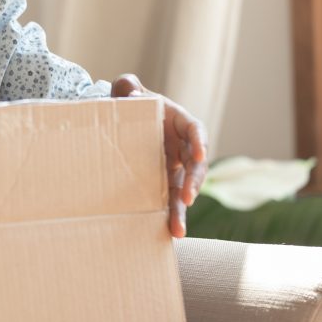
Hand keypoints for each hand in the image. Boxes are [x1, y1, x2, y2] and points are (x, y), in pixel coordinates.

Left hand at [111, 74, 207, 237]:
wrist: (122, 122)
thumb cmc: (130, 104)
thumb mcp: (127, 92)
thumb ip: (128, 87)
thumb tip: (130, 90)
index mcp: (180, 122)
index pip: (196, 131)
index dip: (199, 142)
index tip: (199, 154)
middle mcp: (182, 148)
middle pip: (195, 166)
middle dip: (193, 183)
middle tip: (187, 198)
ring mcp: (175, 168)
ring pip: (184, 190)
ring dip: (182, 210)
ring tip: (177, 230)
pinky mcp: (164, 184)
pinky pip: (169, 201)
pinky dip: (169, 216)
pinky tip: (167, 234)